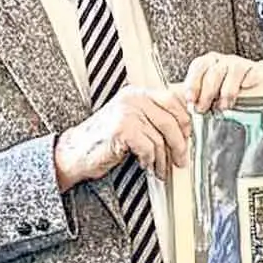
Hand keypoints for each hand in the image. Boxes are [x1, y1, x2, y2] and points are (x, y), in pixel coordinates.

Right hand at [53, 84, 192, 186]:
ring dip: (163, 159)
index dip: (185, 121)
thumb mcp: (130, 122)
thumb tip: (183, 129)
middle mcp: (133, 98)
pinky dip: (150, 160)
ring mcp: (127, 112)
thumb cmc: (102, 141)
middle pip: (172, 119)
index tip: (188, 137)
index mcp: (137, 93)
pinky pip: (149, 147)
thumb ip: (152, 119)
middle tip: (180, 159)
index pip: (173, 100)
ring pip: (161, 137)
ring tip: (160, 169)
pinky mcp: (122, 129)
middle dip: (181, 143)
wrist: (74, 153)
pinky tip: (145, 165)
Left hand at [177, 53, 262, 117]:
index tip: (190, 100)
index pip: (198, 67)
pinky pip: (254, 71)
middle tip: (204, 109)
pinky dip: (250, 79)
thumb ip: (196, 98)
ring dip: (227, 91)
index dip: (193, 84)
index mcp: (208, 63)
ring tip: (224, 106)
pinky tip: (246, 88)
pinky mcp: (258, 69)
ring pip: (234, 71)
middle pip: (214, 72)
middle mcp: (224, 60)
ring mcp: (241, 63)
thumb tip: (188, 109)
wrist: (250, 86)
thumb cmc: (223, 92)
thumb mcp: (206, 93)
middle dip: (207, 93)